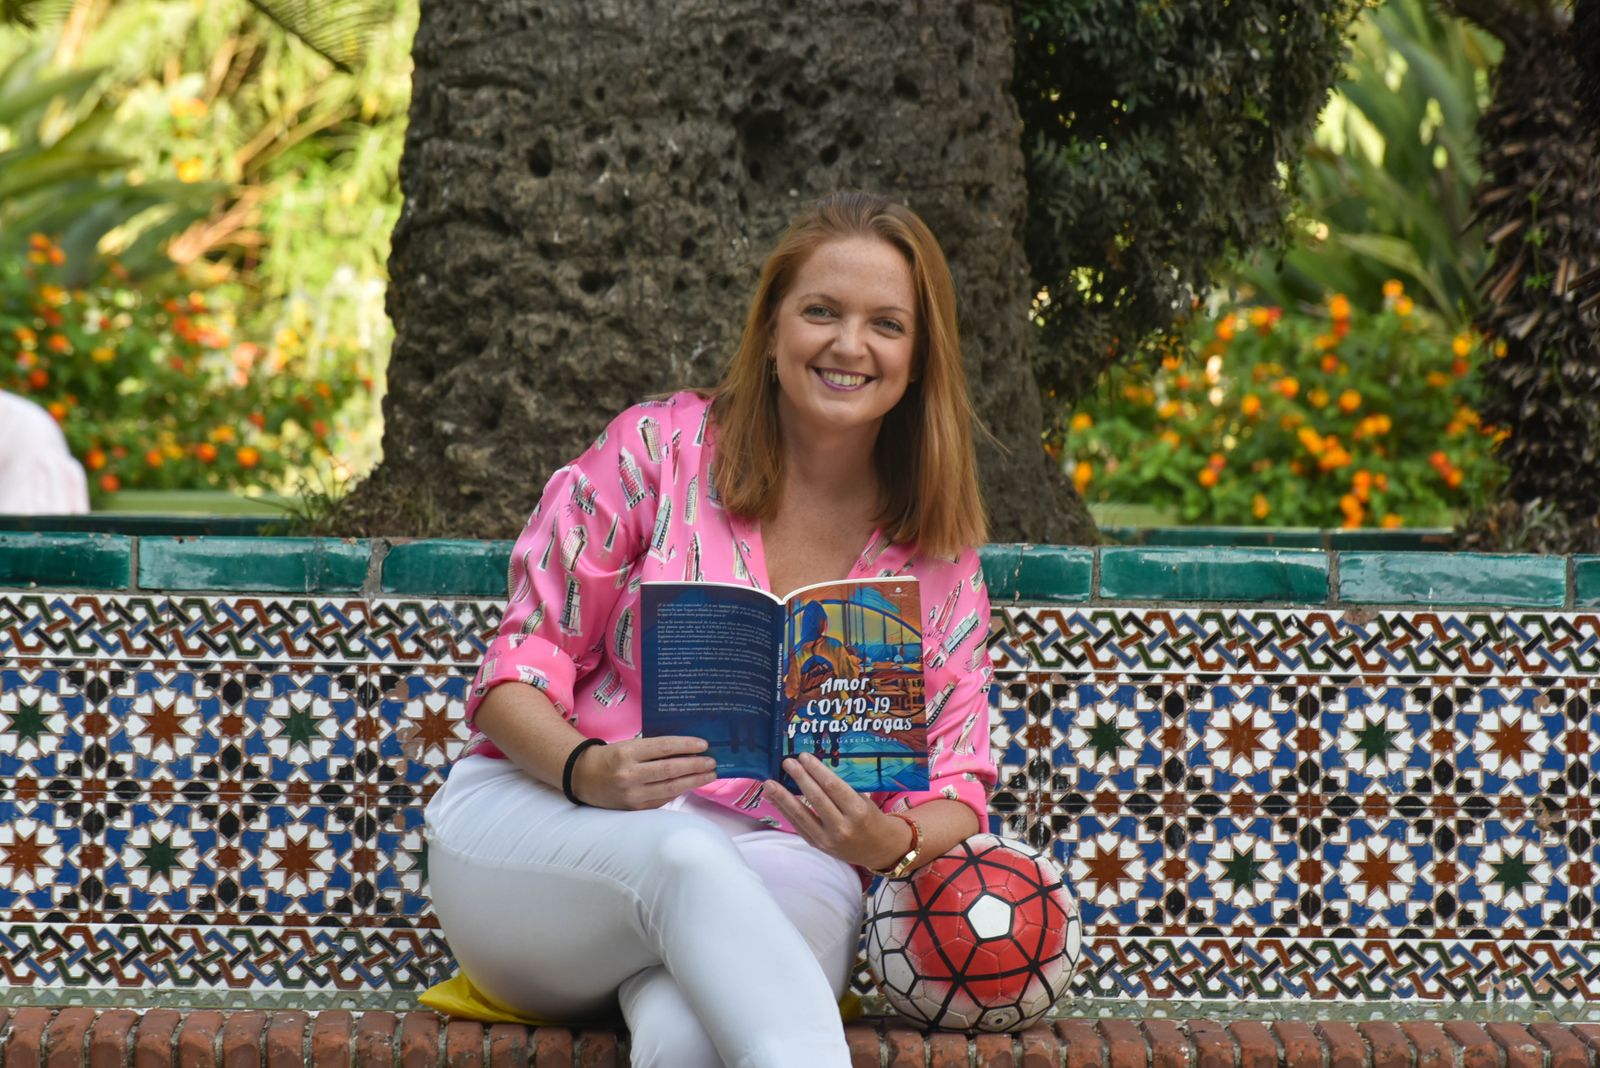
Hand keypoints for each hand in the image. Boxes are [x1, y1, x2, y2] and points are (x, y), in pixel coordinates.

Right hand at [570, 736, 717, 809]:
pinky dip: (679, 791)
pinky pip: (663, 799)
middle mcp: (629, 774)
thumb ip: (653, 749)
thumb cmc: (611, 757)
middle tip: (713, 762)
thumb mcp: (628, 745)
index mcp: (627, 752)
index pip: (664, 747)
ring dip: (693, 781)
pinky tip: (690, 785)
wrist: (583, 778)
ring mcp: (632, 794)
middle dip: (696, 766)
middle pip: (671, 770)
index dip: (686, 746)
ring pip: (670, 787)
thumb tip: (687, 751)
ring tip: (709, 775)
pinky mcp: (634, 808)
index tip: (704, 745)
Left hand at [765, 752, 912, 868]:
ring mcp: (828, 839)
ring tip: (768, 783)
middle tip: (787, 762)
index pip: (833, 787)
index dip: (816, 770)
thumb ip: (840, 789)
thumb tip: (811, 770)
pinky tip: (774, 799)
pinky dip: (784, 811)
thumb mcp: (863, 800)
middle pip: (816, 799)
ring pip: (801, 815)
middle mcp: (842, 827)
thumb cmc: (871, 818)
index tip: (803, 756)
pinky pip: (798, 825)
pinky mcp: (817, 845)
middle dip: (799, 778)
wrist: (879, 850)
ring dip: (782, 797)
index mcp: (857, 812)